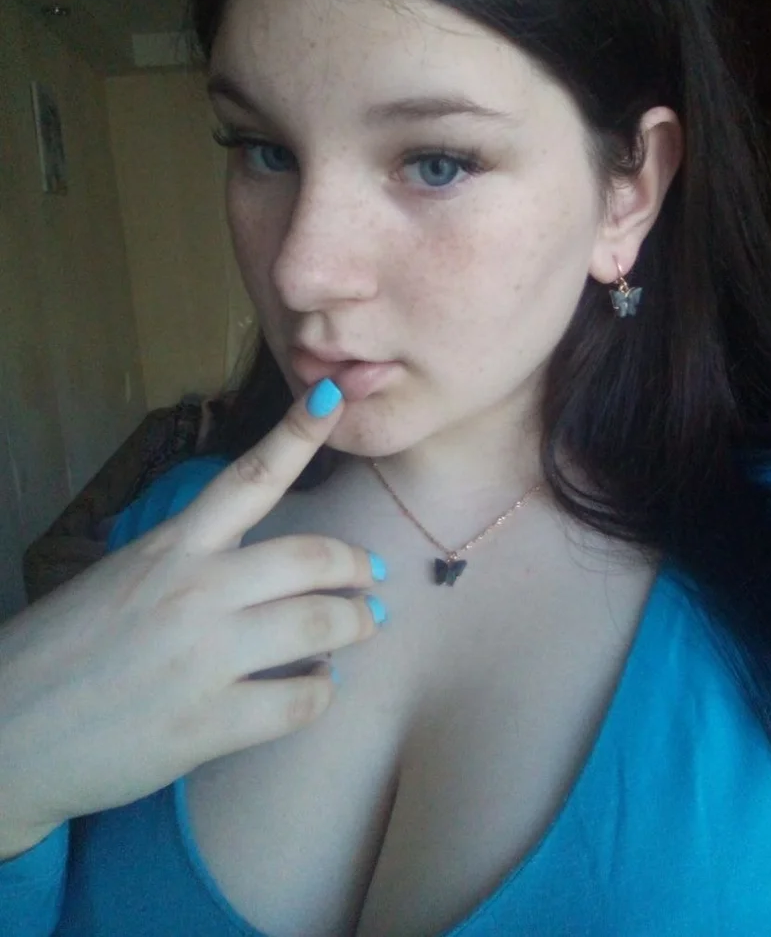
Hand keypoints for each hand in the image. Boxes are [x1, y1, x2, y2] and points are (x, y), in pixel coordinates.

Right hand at [0, 380, 382, 855]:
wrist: (3, 736)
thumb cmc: (62, 652)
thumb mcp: (122, 578)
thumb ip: (190, 563)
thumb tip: (264, 571)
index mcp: (169, 547)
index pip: (248, 478)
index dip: (297, 434)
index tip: (334, 396)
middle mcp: (193, 591)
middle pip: (310, 556)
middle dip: (356, 565)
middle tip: (371, 577)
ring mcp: (203, 658)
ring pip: (320, 625)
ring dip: (356, 624)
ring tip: (362, 627)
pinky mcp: (206, 725)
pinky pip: (299, 701)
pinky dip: (322, 689)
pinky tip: (317, 684)